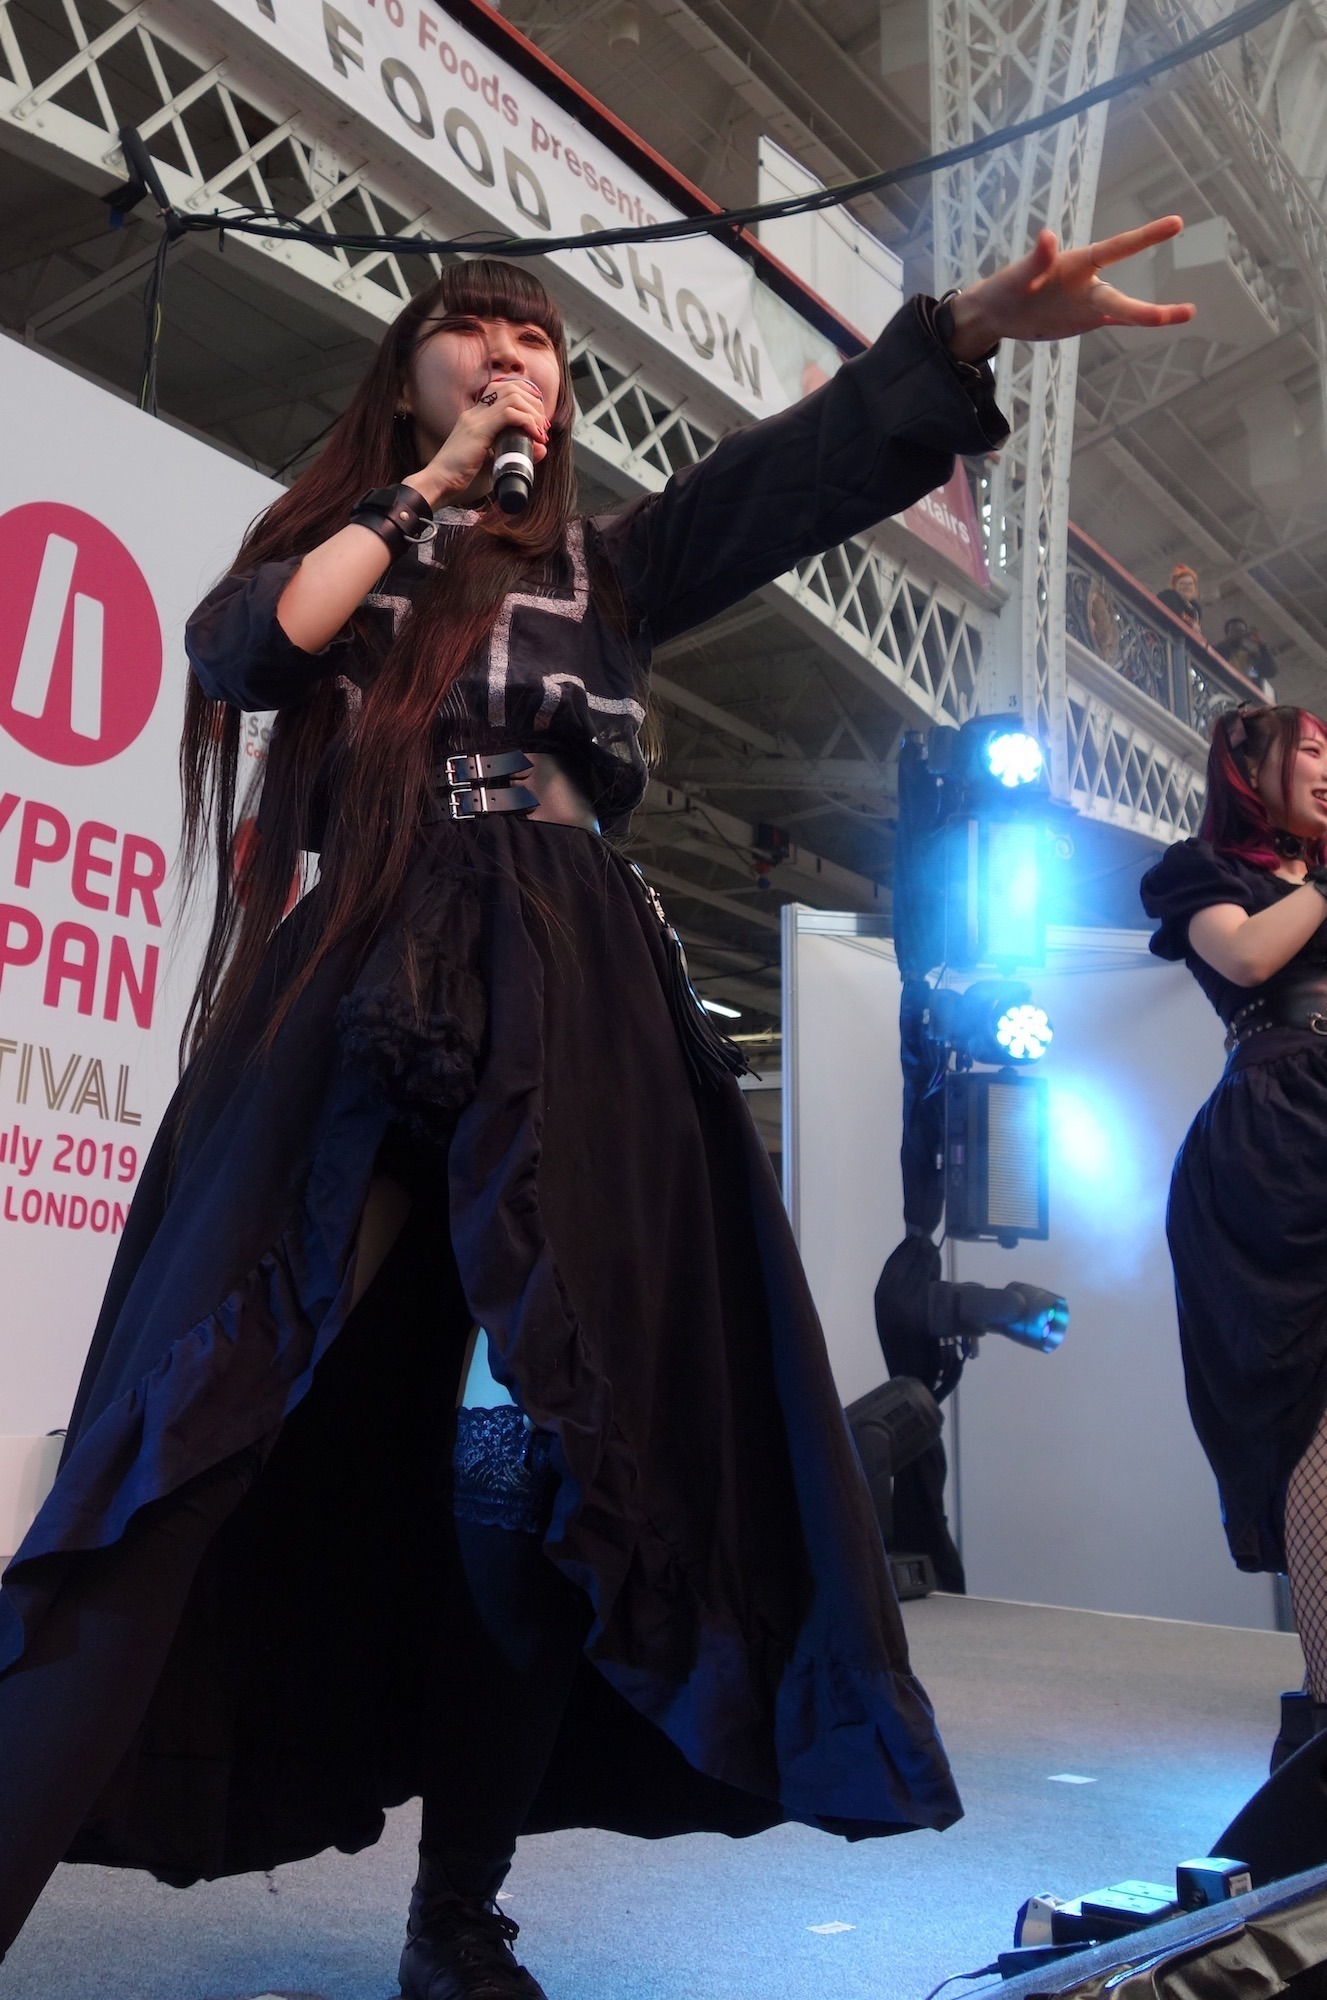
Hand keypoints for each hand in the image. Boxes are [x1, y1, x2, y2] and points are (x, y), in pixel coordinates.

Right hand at [405, 376, 550, 506]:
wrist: (437, 483)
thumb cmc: (461, 477)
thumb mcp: (493, 462)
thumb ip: (515, 453)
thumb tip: (542, 449)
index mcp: (475, 417)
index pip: (503, 391)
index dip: (526, 399)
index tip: (537, 419)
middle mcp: (475, 412)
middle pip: (511, 388)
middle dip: (534, 403)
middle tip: (543, 426)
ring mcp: (476, 419)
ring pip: (513, 397)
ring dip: (533, 412)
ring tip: (540, 432)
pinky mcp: (478, 430)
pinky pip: (509, 415)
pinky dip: (527, 422)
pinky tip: (535, 437)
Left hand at [946, 216, 1195, 361]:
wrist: (998, 312)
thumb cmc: (1006, 287)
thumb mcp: (1018, 276)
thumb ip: (1035, 259)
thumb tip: (1047, 237)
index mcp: (1077, 264)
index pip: (1116, 249)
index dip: (1145, 238)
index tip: (1176, 223)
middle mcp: (1089, 283)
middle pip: (1122, 297)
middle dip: (1152, 307)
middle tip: (1189, 309)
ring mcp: (1089, 303)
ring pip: (1125, 311)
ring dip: (1152, 315)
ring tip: (1187, 313)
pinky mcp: (1084, 320)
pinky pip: (1114, 321)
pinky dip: (1135, 321)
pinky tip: (1160, 321)